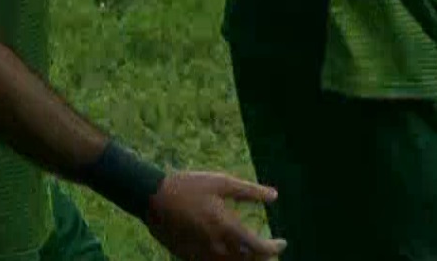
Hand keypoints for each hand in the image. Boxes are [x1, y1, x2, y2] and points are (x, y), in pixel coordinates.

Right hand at [146, 171, 285, 259]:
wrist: (154, 198)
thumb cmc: (189, 186)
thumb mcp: (221, 182)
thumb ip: (249, 191)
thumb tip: (275, 195)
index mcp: (227, 227)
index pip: (259, 248)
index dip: (274, 248)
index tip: (282, 243)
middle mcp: (218, 245)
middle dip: (263, 259)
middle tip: (271, 252)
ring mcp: (203, 254)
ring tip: (254, 255)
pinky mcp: (191, 257)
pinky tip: (230, 255)